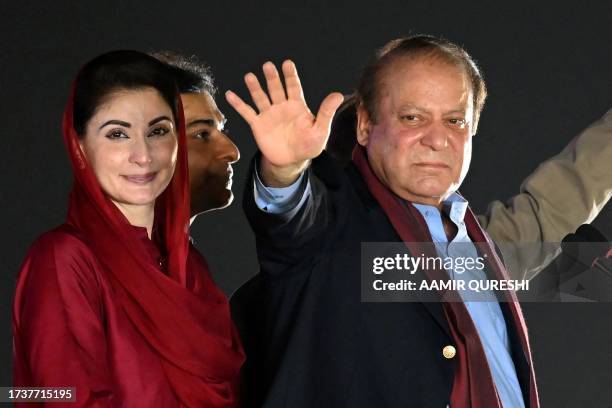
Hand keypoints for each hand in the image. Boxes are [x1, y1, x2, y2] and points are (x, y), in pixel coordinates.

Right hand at [226, 60, 342, 185]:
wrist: (291, 161)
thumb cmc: (308, 146)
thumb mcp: (321, 130)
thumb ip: (326, 112)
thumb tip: (338, 94)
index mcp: (297, 106)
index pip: (293, 87)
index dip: (290, 76)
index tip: (287, 64)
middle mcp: (282, 107)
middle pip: (276, 89)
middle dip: (272, 78)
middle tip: (268, 66)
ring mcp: (269, 115)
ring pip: (261, 97)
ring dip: (255, 87)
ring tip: (250, 76)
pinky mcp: (258, 125)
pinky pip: (247, 112)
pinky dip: (238, 104)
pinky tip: (230, 95)